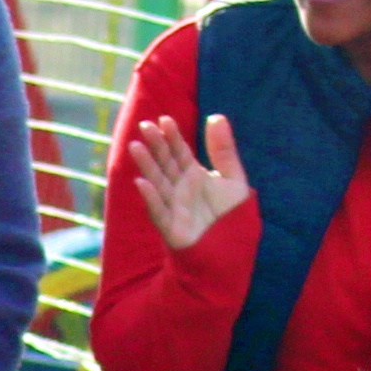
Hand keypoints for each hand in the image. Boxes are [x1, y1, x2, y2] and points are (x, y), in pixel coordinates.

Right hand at [124, 111, 252, 255]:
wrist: (231, 253)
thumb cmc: (231, 218)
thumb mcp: (234, 179)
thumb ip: (224, 150)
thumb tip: (216, 116)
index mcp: (193, 176)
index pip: (180, 152)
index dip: (172, 136)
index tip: (164, 119)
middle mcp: (180, 189)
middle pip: (165, 164)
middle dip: (156, 146)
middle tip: (145, 126)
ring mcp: (174, 208)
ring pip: (158, 183)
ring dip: (146, 166)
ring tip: (136, 147)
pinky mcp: (172, 229)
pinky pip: (159, 212)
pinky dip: (150, 198)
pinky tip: (141, 183)